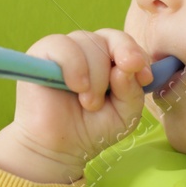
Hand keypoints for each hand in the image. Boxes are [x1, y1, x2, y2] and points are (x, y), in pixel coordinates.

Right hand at [0, 29, 151, 184]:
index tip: (144, 77)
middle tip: (111, 93)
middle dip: (117, 63)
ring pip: (87, 41)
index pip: (125, 42)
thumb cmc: (92, 129)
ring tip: (89, 103)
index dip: (136, 54)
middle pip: (109, 38)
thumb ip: (133, 91)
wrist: (58, 148)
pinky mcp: (41, 54)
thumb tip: (126, 67)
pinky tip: (76, 87)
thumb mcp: (125, 115)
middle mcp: (88, 50)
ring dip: (94, 75)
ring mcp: (65, 50)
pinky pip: (61, 45)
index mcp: (110, 60)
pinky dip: (74, 66)